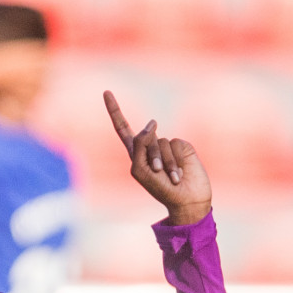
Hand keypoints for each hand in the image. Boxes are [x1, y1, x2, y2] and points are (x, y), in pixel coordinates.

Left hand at [104, 91, 211, 225]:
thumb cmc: (159, 189)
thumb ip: (140, 143)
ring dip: (164, 162)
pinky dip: (174, 160)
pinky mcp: (181, 146)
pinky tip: (179, 172)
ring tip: (170, 176)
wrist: (185, 200)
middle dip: (150, 156)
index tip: (106, 92)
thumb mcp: (140, 169)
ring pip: (159, 141)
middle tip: (158, 174)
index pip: (123, 129)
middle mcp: (150, 147)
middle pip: (143, 137)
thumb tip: (152, 123)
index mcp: (136, 154)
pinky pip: (173, 143)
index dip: (115, 111)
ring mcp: (166, 146)